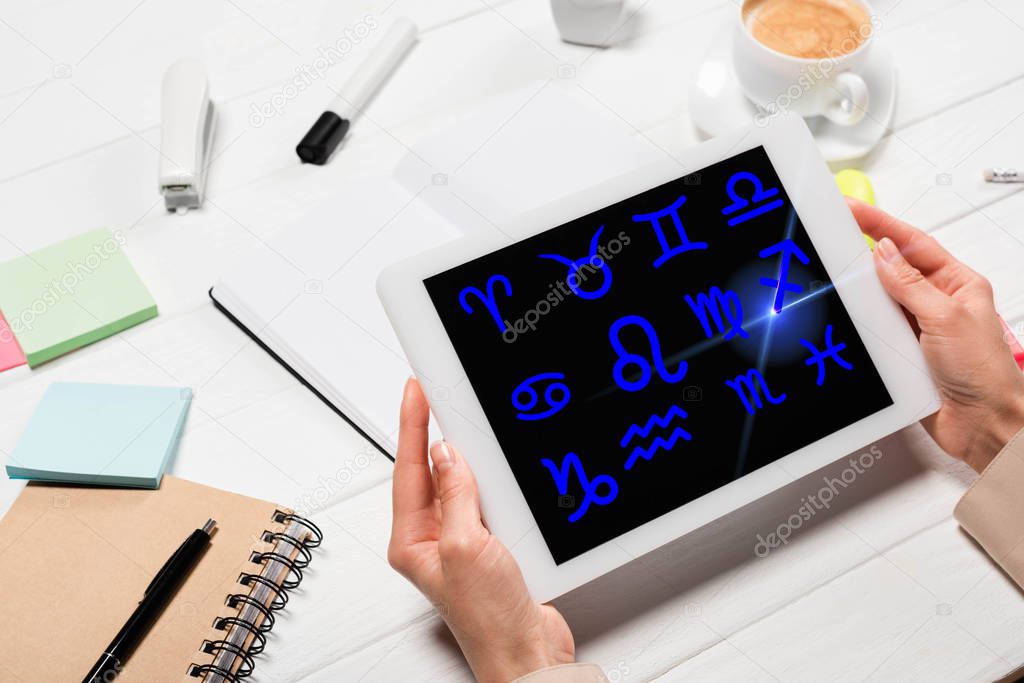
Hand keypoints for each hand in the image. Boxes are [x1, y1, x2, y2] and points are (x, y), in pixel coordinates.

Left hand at [388, 379, 574, 681]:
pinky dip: (495, 482)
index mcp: (412, 541)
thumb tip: (448, 456)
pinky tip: (500, 469)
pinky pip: (488, 501)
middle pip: (431, 472)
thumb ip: (457, 497)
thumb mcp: (467, 547)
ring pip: (461, 484)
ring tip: (468, 424)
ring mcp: (462, 542)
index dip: (412, 425)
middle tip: (438, 393)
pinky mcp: (491, 546)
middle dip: (434, 433)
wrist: (527, 652)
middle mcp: (433, 540)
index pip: (408, 469)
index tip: (415, 390)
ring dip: (469, 458)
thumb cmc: (489, 620)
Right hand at [849, 199, 1023, 471]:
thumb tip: (882, 254)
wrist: (983, 424)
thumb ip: (910, 284)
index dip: (880, 224)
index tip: (852, 210)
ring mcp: (915, 329)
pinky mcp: (900, 355)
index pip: (912, 243)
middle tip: (832, 238)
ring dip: (860, 297)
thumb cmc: (984, 373)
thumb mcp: (946, 317)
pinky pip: (871, 334)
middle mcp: (935, 303)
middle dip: (862, 255)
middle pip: (890, 269)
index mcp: (956, 283)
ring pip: (877, 302)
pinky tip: (847, 321)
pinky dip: (859, 328)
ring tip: (836, 280)